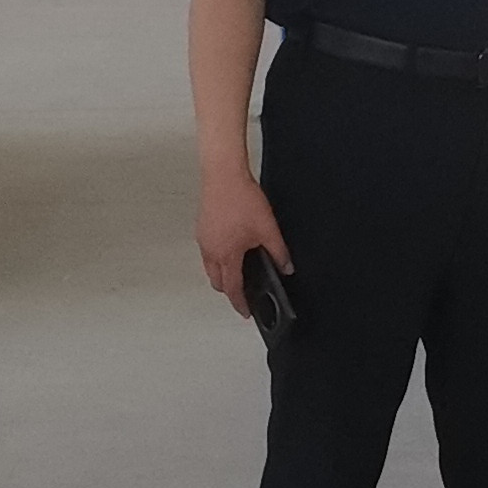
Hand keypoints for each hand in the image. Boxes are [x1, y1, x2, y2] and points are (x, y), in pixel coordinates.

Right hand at [197, 167, 291, 315]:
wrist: (223, 175)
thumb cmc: (240, 198)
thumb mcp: (268, 229)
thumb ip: (279, 252)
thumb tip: (286, 266)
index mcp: (227, 256)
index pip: (233, 289)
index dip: (240, 303)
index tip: (246, 312)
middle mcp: (211, 251)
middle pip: (217, 282)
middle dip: (229, 290)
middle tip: (243, 292)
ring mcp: (204, 239)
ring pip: (210, 267)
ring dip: (222, 274)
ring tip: (238, 270)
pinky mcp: (201, 228)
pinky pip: (207, 252)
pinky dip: (217, 258)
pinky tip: (230, 247)